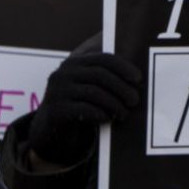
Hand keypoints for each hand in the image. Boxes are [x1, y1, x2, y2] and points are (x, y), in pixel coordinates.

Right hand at [27, 49, 141, 165]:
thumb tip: (137, 81)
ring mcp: (57, 91)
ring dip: (114, 103)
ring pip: (93, 92)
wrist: (51, 130)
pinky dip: (99, 114)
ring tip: (124, 113)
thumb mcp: (89, 88)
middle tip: (135, 101)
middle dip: (121, 88)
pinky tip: (108, 119)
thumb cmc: (78, 105)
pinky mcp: (55, 110)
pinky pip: (83, 109)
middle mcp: (63, 73)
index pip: (103, 58)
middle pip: (100, 75)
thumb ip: (105, 79)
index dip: (123, 67)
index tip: (138, 78)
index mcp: (74, 62)